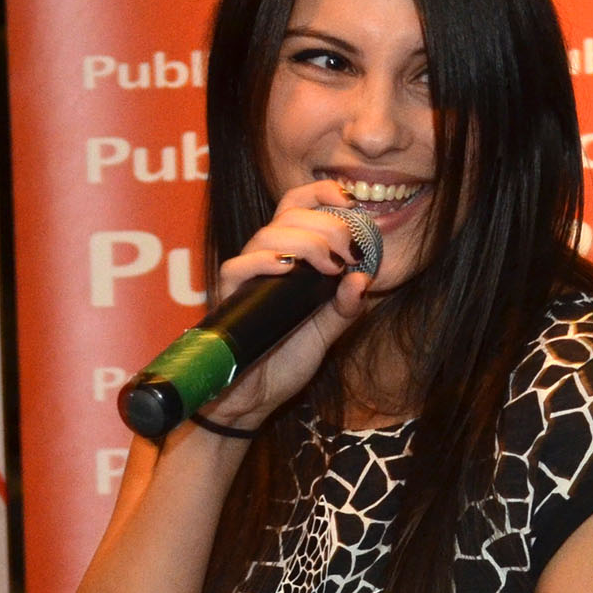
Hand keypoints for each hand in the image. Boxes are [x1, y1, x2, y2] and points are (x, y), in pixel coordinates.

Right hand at [200, 182, 375, 429]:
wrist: (253, 399)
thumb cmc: (283, 361)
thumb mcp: (326, 334)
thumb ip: (345, 308)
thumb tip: (364, 280)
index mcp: (289, 257)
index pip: (298, 206)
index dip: (322, 194)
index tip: (351, 202)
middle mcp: (265, 259)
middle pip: (289, 214)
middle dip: (327, 225)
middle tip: (349, 253)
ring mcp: (246, 276)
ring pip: (268, 234)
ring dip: (305, 242)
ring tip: (328, 265)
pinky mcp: (228, 297)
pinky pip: (239, 266)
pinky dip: (265, 261)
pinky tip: (289, 269)